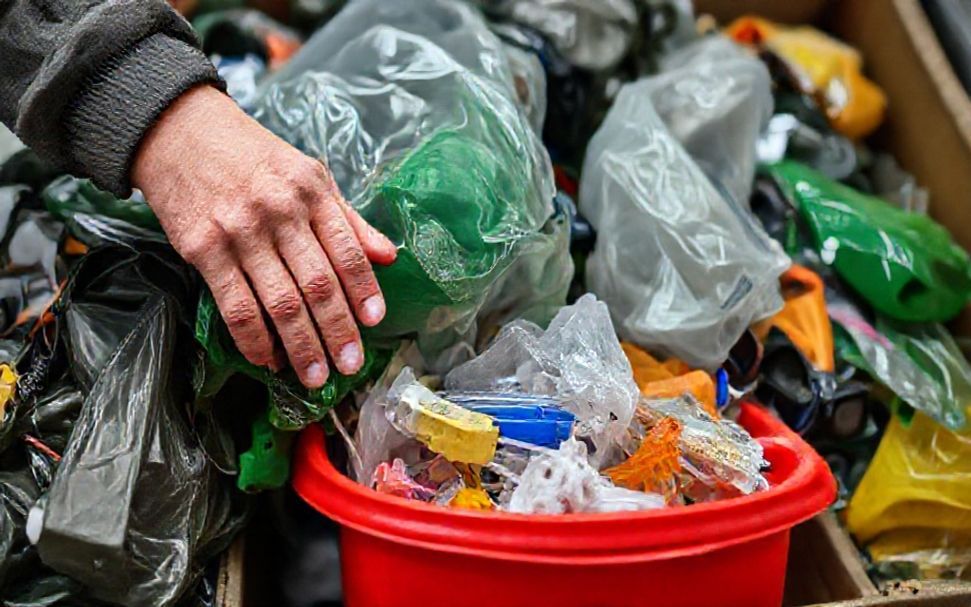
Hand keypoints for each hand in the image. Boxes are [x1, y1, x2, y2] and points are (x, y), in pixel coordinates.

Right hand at [133, 85, 395, 387]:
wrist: (178, 131)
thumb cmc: (251, 156)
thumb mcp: (309, 173)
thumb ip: (348, 218)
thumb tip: (389, 256)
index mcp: (311, 191)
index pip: (347, 250)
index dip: (364, 290)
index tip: (375, 322)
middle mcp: (279, 211)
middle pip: (317, 284)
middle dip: (337, 331)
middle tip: (350, 366)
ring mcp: (239, 232)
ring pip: (279, 302)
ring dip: (301, 346)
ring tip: (315, 376)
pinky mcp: (203, 249)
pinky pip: (235, 305)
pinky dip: (254, 339)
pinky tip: (268, 359)